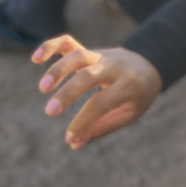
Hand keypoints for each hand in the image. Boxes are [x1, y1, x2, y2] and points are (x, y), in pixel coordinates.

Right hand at [33, 35, 162, 148]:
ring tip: (42, 88)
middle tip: (49, 112)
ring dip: (57, 70)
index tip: (70, 137)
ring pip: (77, 56)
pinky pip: (68, 43)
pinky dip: (51, 46)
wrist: (149, 64)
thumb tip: (73, 143)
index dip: (83, 121)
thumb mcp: (129, 114)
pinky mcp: (89, 50)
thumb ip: (102, 127)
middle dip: (67, 94)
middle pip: (87, 76)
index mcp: (128, 85)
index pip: (100, 103)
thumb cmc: (137, 96)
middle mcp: (113, 67)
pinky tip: (36, 58)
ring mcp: (100, 56)